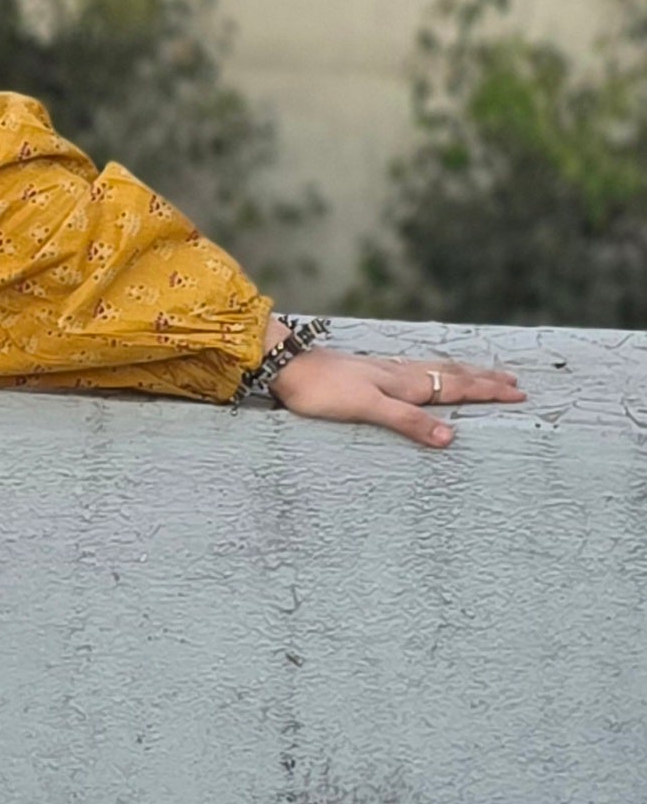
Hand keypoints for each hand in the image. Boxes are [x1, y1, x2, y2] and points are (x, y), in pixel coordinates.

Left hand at [269, 342, 523, 446]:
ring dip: (460, 372)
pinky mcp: (366, 371)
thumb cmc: (321, 390)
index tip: (519, 392)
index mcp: (403, 383)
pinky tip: (422, 372)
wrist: (284, 365)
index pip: (455, 387)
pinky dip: (432, 371)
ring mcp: (382, 370)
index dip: (487, 391)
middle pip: (449, 374)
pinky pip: (412, 370)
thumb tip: (451, 438)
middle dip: (482, 378)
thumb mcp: (366, 408)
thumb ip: (407, 422)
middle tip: (513, 380)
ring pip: (432, 369)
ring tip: (478, 372)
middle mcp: (398, 373)